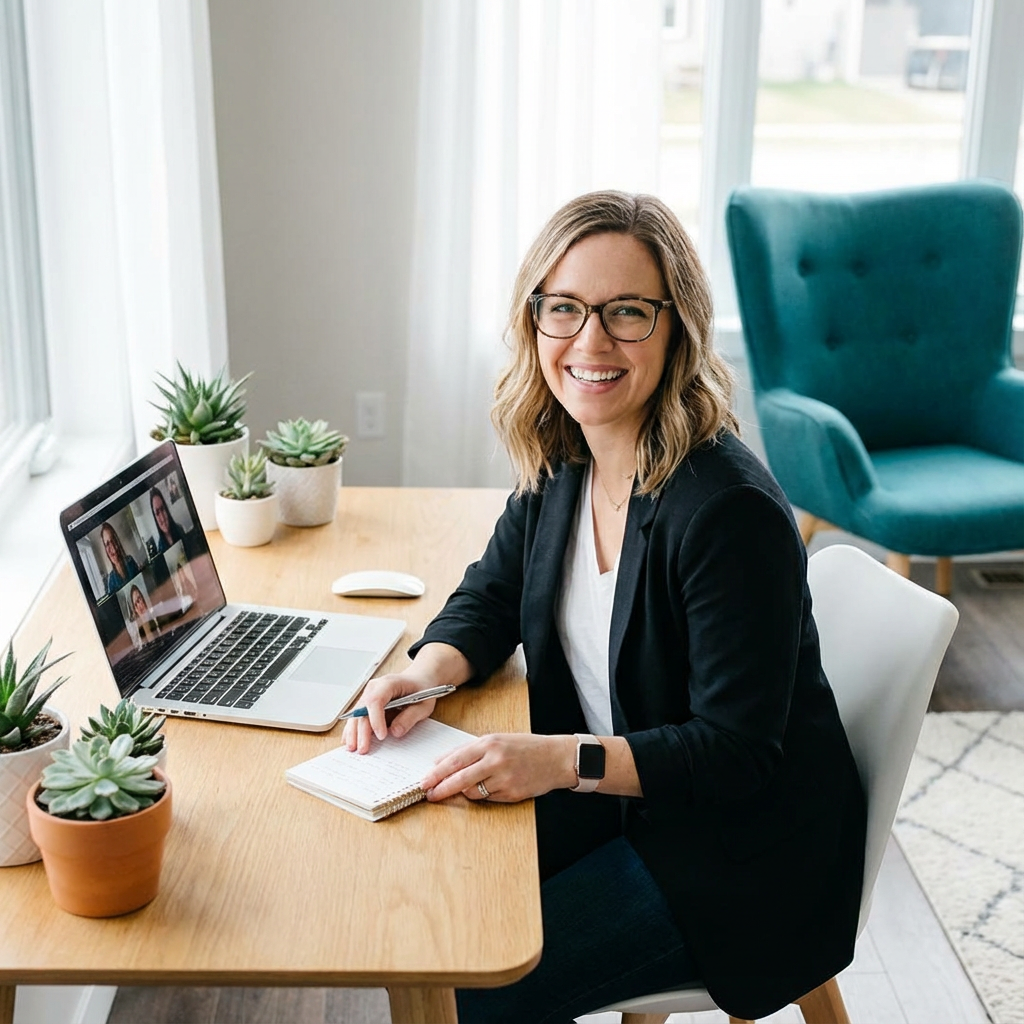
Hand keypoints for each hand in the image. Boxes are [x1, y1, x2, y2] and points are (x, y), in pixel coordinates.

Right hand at [341, 670, 438, 753]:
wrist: (418, 680)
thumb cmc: (421, 689)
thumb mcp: (423, 704)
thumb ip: (410, 717)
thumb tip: (395, 732)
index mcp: (389, 683)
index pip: (376, 700)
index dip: (376, 719)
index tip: (381, 736)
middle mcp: (374, 687)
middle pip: (362, 709)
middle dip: (362, 731)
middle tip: (363, 749)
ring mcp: (368, 694)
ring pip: (356, 714)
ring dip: (353, 732)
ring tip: (352, 748)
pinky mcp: (366, 703)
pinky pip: (357, 716)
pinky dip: (353, 729)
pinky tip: (350, 741)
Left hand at [421, 733, 576, 803]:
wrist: (555, 758)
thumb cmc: (524, 747)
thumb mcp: (496, 740)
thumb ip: (469, 750)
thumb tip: (440, 762)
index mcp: (490, 743)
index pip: (455, 760)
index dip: (437, 773)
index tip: (424, 781)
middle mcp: (496, 760)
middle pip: (460, 778)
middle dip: (441, 788)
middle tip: (429, 794)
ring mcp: (505, 779)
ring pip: (472, 792)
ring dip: (463, 791)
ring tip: (464, 787)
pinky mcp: (512, 794)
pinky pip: (488, 798)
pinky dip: (483, 795)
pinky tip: (488, 787)